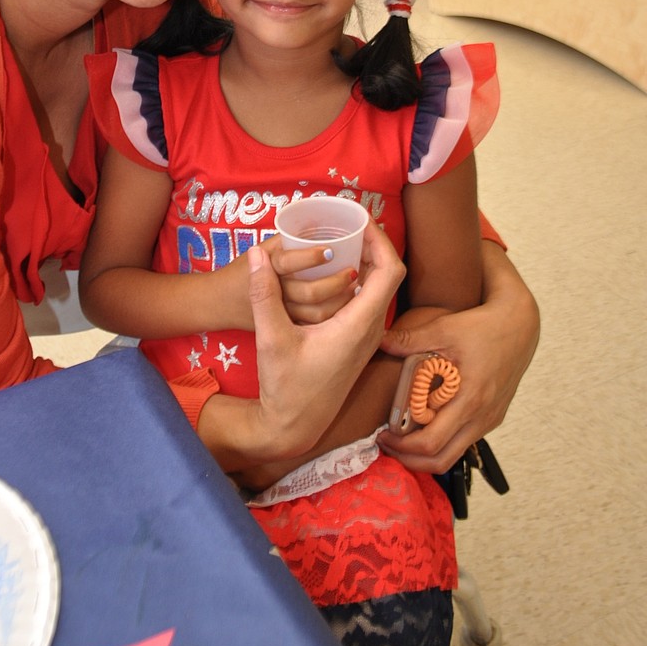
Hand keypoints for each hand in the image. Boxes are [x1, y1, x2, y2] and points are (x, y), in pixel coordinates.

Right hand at [247, 216, 404, 460]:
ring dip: (368, 260)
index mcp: (359, 325)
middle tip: (348, 222)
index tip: (359, 219)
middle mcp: (371, 329)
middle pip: (389, 275)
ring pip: (381, 288)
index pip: (389, 272)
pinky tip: (334, 269)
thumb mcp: (271, 340)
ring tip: (342, 237)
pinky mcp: (358, 341)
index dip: (380, 240)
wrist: (293, 426)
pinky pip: (370, 299)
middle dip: (374, 243)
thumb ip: (264, 296)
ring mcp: (367, 337)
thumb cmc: (286, 388)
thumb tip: (257, 254)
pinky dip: (360, 277)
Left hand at [377, 242, 538, 472]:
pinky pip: (464, 440)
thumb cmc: (483, 326)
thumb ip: (410, 339)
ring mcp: (489, 420)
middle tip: (386, 443)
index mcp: (469, 399)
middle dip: (409, 459)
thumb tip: (378, 339)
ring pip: (453, 455)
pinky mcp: (493, 417)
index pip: (431, 443)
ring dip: (425, 454)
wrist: (520, 325)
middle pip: (441, 460)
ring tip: (401, 436)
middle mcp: (482, 417)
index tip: (381, 434)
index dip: (401, 446)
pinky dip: (442, 441)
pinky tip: (425, 423)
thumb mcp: (443, 328)